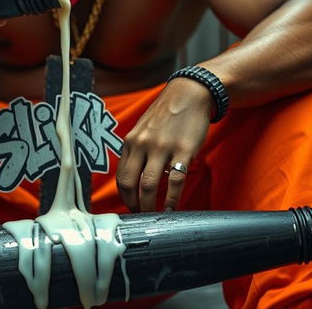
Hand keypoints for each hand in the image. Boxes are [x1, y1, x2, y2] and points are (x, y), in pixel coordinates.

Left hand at [116, 79, 212, 212]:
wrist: (189, 94)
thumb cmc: (166, 113)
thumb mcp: (143, 128)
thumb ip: (137, 149)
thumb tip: (134, 176)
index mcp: (131, 140)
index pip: (121, 176)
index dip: (124, 196)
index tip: (131, 206)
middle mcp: (142, 144)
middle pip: (130, 183)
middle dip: (134, 205)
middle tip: (140, 216)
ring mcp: (162, 147)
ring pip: (149, 185)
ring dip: (150, 206)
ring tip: (155, 216)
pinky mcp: (183, 150)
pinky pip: (175, 181)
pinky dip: (172, 199)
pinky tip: (173, 208)